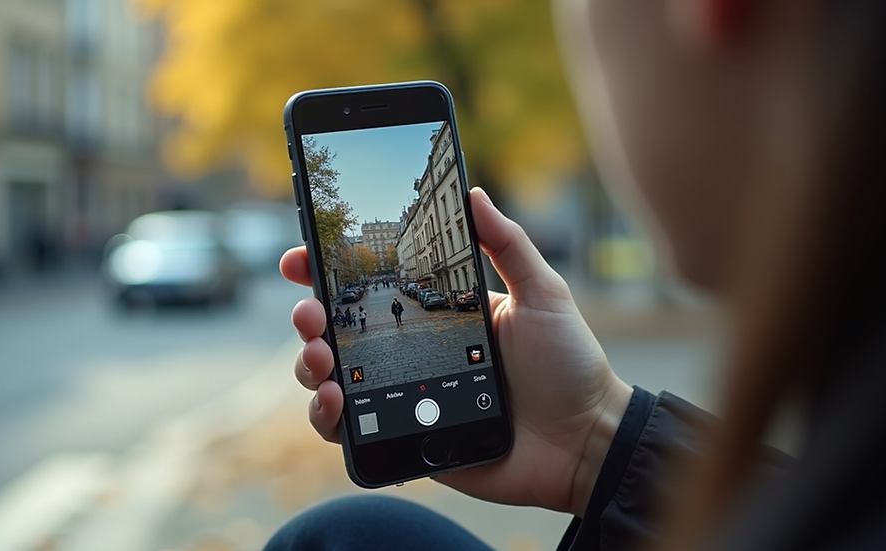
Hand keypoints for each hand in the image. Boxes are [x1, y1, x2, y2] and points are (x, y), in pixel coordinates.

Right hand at [281, 188, 632, 515]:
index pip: (374, 287)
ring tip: (321, 357)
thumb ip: (508, 243)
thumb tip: (473, 190)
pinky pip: (348, 431)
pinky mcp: (404, 437)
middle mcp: (413, 353)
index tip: (300, 256)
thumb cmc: (568, 365)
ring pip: (332, 379)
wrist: (585, 440)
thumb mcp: (542, 293)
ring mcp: (404, 396)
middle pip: (339, 332)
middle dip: (309, 317)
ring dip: (310, 364)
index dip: (329, 271)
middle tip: (310, 313)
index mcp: (439, 314)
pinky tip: (335, 400)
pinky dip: (327, 418)